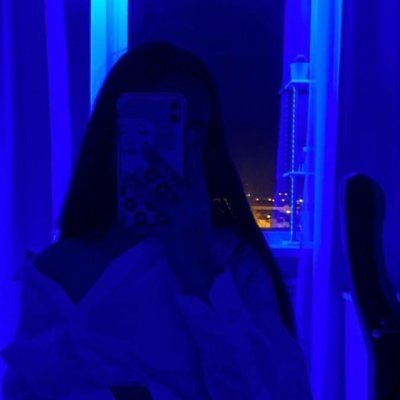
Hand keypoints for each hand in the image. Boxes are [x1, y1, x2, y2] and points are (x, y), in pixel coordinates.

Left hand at [127, 138, 220, 296]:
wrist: (205, 266)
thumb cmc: (202, 239)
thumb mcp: (200, 215)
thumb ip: (190, 200)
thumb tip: (178, 184)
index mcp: (201, 199)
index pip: (199, 172)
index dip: (194, 154)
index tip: (190, 135)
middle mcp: (192, 205)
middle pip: (174, 180)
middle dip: (159, 163)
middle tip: (145, 147)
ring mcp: (180, 219)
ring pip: (157, 199)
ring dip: (140, 187)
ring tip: (126, 176)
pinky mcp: (169, 235)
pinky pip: (149, 227)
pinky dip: (137, 225)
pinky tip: (125, 220)